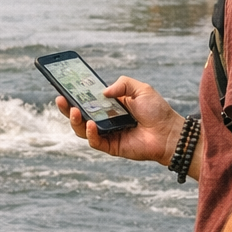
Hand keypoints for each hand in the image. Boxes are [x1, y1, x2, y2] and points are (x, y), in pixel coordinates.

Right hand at [59, 75, 184, 164]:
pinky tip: (91, 124)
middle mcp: (105, 119)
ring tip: (74, 111)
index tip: (63, 86)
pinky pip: (94, 141)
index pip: (87, 99)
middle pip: (80, 114)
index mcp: (110, 105)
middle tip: (61, 99)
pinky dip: (89, 133)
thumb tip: (103, 91)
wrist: (170, 132)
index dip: (74, 94)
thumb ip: (122, 84)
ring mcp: (107, 133)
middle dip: (67, 107)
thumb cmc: (157, 111)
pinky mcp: (111, 147)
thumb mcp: (141, 89)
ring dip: (75, 120)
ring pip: (82, 129)